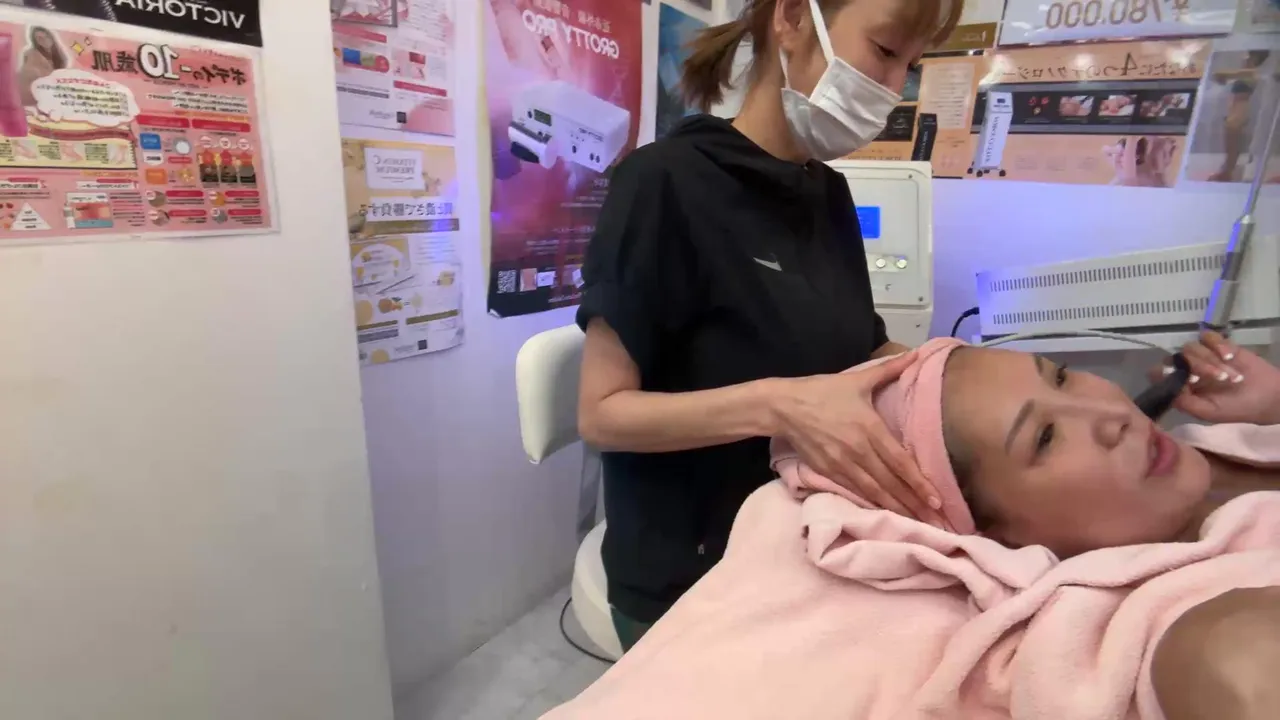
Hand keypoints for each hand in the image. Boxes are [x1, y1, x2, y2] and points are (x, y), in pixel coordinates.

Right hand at [773, 352, 949, 528]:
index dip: (918, 482)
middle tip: (936, 523)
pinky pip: (855, 492)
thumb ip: (888, 369)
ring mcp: (842, 465)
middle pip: (891, 483)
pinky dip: (872, 505)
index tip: (937, 499)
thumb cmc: (822, 391)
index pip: (900, 462)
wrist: (784, 406)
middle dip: (914, 504)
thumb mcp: (857, 379)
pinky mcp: (829, 472)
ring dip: (896, 509)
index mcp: (869, 428)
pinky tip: (885, 514)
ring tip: (916, 524)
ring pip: (874, 492)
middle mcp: (859, 451)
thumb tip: (915, 353)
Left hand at [1149, 331, 1279, 424]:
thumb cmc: (1235, 408)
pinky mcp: (1217, 344)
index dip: (1167, 373)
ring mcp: (1201, 355)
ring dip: (1211, 360)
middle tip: (1219, 379)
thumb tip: (1167, 387)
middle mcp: (1186, 369)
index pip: (1158, 373)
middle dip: (1198, 367)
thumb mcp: (1208, 412)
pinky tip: (1230, 356)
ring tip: (1231, 375)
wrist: (1266, 397)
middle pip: (1176, 357)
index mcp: (1180, 386)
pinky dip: (1218, 345)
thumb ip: (1185, 402)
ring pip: (1191, 347)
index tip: (1187, 379)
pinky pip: (1207, 336)